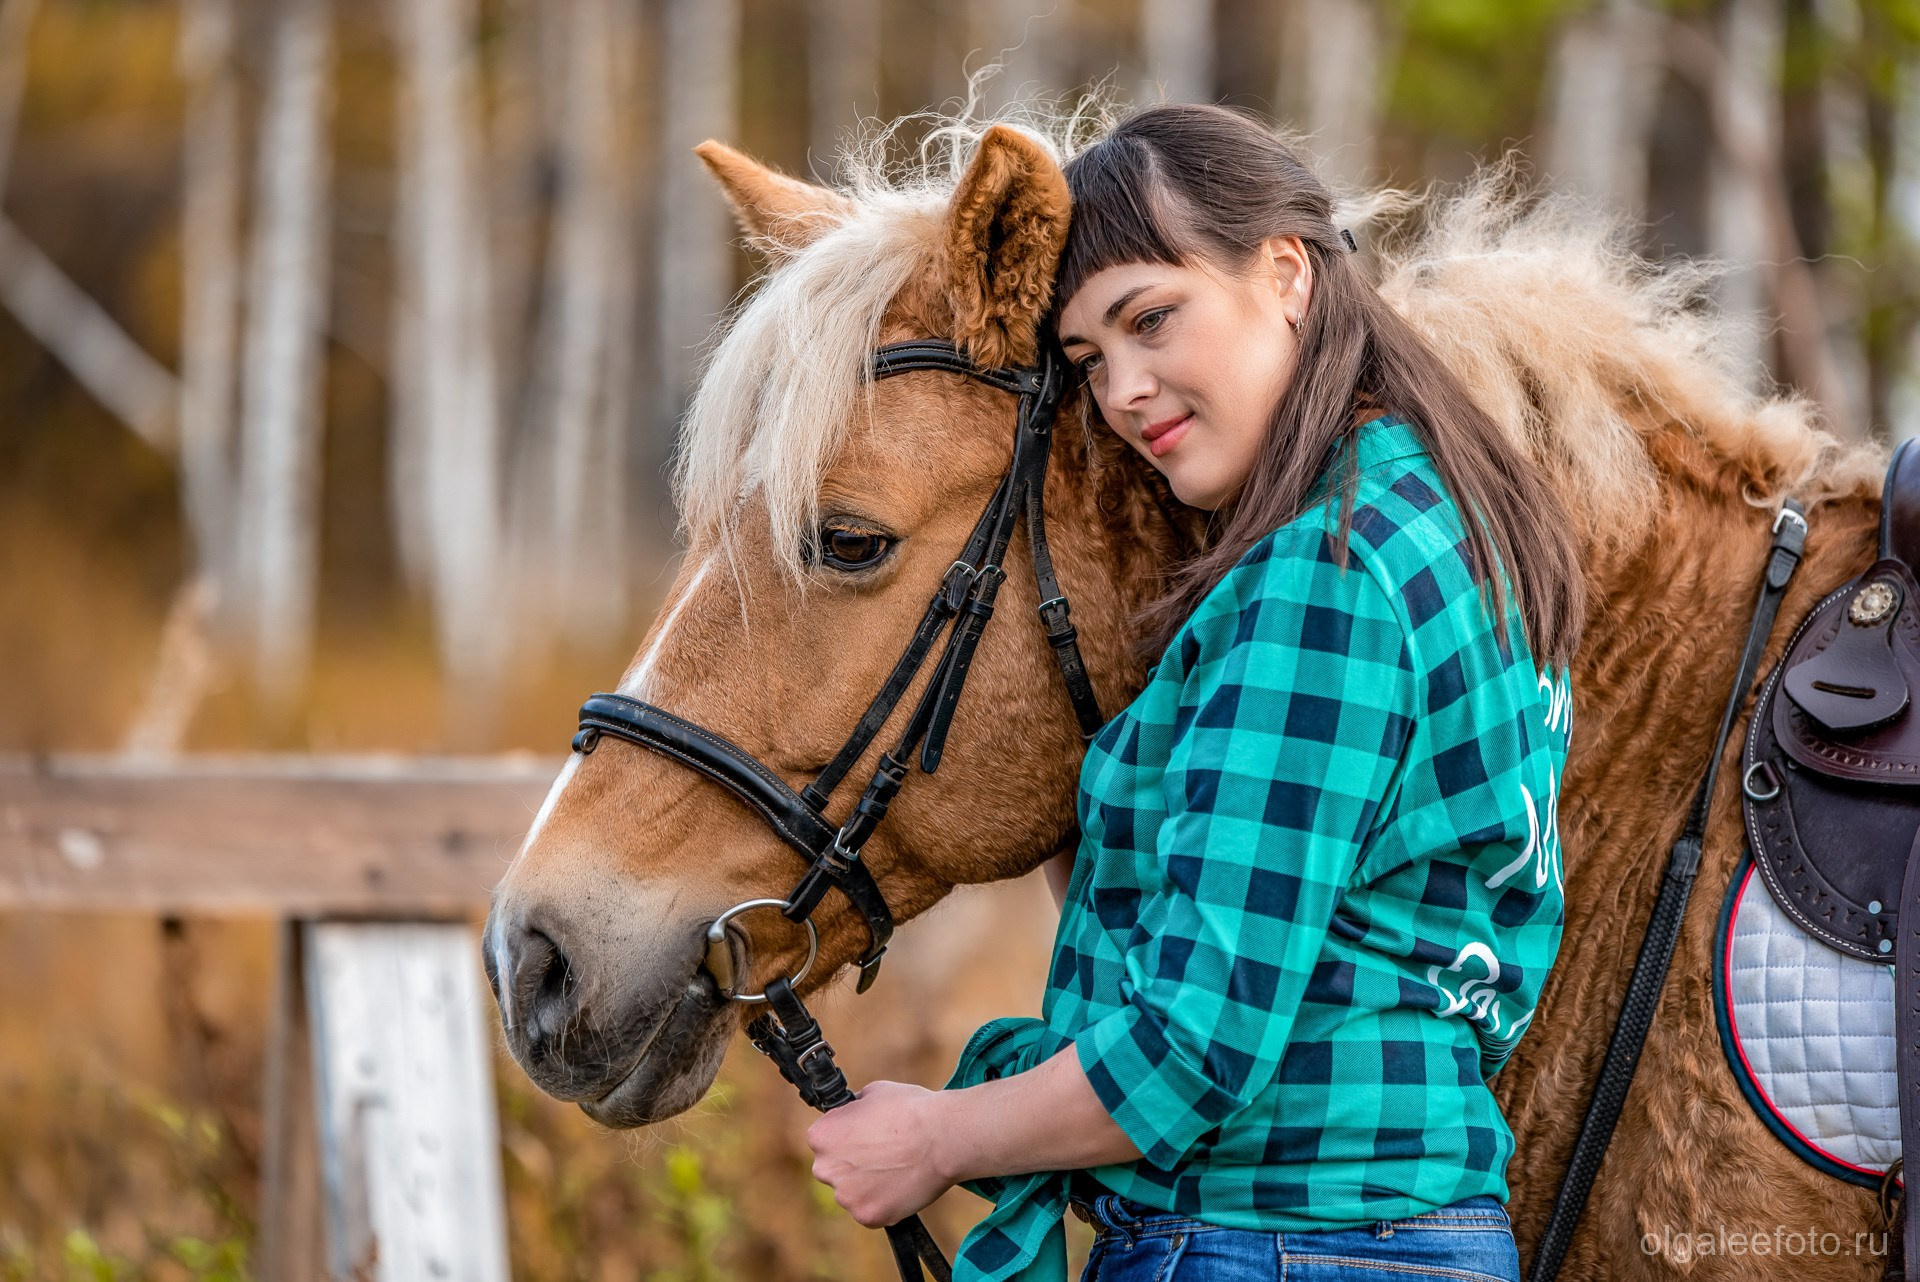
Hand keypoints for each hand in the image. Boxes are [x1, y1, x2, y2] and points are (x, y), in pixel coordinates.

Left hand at [805, 1080, 952, 1227]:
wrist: (942, 1137)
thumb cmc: (910, 1109)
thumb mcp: (872, 1093)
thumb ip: (853, 1110)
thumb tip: (853, 1115)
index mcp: (821, 1136)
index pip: (823, 1139)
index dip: (846, 1136)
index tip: (864, 1136)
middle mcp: (825, 1168)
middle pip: (833, 1169)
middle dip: (851, 1164)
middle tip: (882, 1155)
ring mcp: (846, 1196)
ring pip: (852, 1193)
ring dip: (867, 1185)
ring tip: (896, 1169)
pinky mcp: (868, 1216)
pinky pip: (871, 1211)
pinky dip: (884, 1202)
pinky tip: (901, 1185)